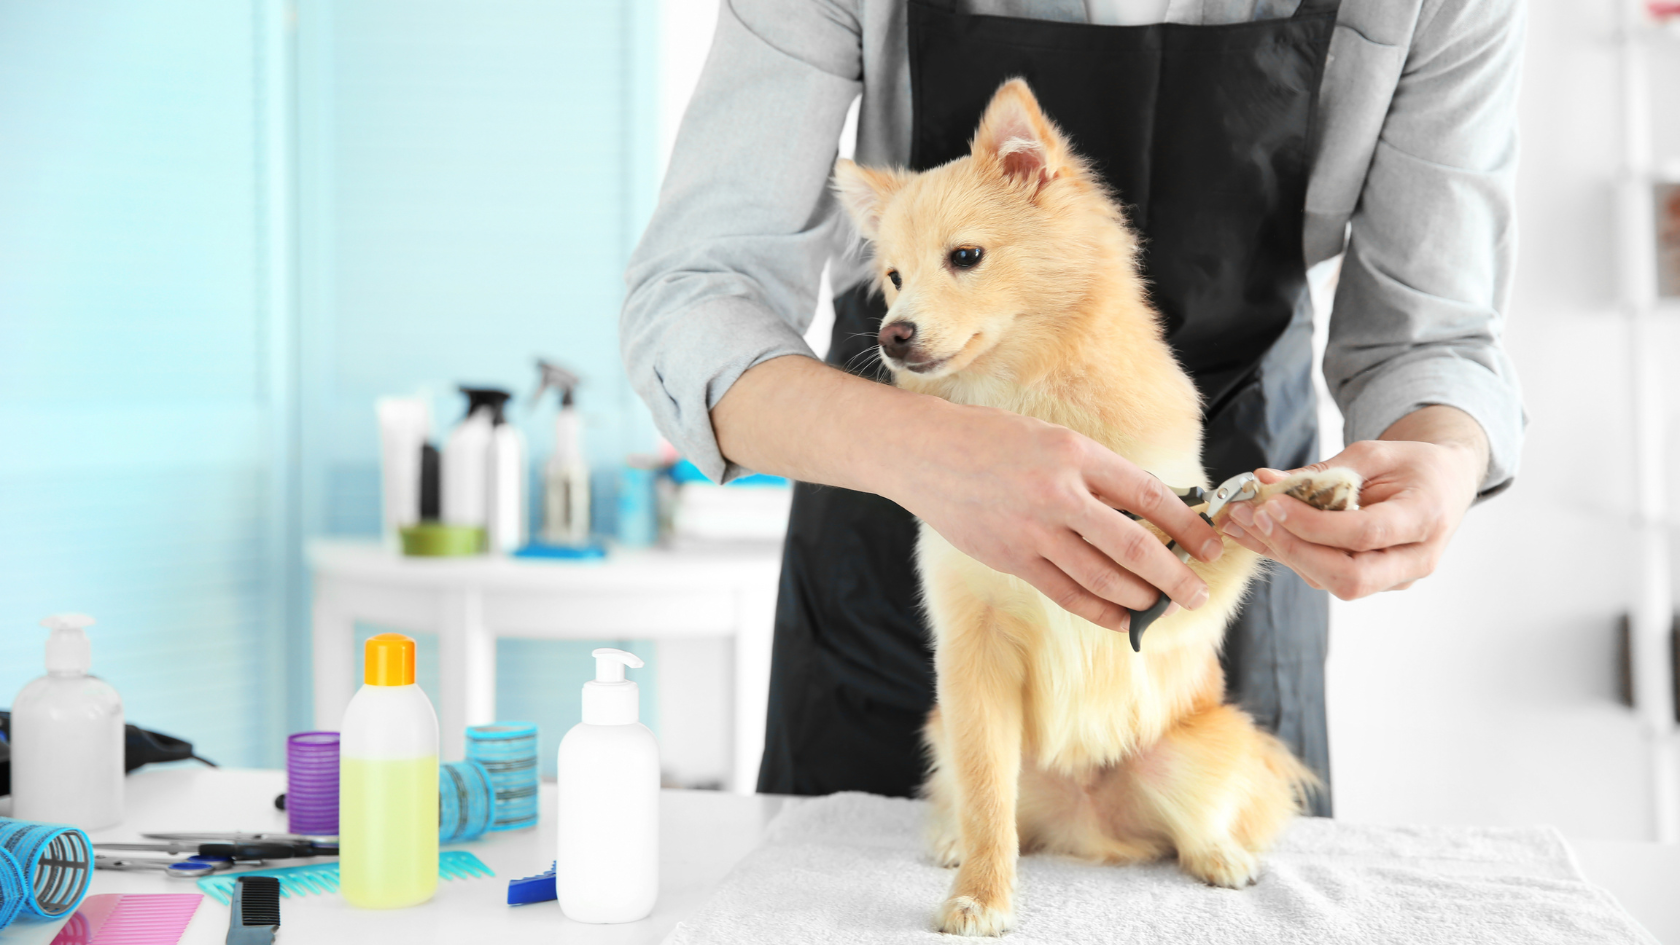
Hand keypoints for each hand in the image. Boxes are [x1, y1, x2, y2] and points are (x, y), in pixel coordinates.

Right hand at [882, 403, 1224, 632]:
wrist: (927, 454)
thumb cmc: (993, 441)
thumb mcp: (1053, 441)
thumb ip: (1096, 475)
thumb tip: (1149, 513)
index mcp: (1075, 454)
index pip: (1148, 495)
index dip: (1186, 524)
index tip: (1209, 544)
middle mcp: (1058, 493)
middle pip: (1133, 545)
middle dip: (1173, 574)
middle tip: (1197, 593)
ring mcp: (1033, 531)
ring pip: (1103, 577)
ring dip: (1141, 597)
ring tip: (1163, 605)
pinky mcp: (1012, 559)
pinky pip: (1067, 594)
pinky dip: (1100, 610)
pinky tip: (1122, 618)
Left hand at [1219, 406, 1488, 599]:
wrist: (1446, 485)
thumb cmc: (1413, 465)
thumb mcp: (1374, 453)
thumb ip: (1322, 470)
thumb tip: (1265, 481)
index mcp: (1426, 518)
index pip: (1366, 534)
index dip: (1315, 525)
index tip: (1272, 504)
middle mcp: (1415, 559)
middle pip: (1349, 577)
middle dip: (1294, 550)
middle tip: (1252, 517)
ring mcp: (1395, 577)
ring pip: (1332, 581)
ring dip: (1282, 551)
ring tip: (1240, 520)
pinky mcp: (1374, 581)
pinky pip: (1326, 575)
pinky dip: (1288, 553)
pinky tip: (1255, 532)